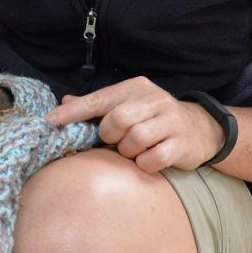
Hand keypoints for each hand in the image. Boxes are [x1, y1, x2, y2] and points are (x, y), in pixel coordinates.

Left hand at [45, 77, 224, 172]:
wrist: (201, 129)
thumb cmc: (154, 118)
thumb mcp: (128, 104)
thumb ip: (97, 106)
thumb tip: (64, 102)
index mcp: (135, 88)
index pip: (98, 99)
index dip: (73, 112)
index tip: (50, 122)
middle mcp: (154, 100)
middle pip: (117, 119)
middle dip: (110, 135)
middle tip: (116, 140)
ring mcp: (170, 121)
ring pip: (135, 139)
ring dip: (128, 151)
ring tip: (134, 150)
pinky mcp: (181, 144)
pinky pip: (152, 159)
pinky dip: (145, 164)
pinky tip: (148, 160)